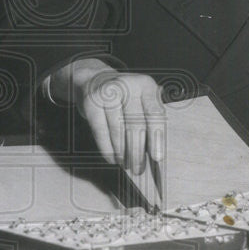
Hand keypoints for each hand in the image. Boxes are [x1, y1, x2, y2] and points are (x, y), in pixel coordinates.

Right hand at [51, 59, 164, 173]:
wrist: (93, 80)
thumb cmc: (124, 97)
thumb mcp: (142, 98)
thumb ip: (151, 119)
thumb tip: (157, 154)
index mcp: (145, 84)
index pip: (155, 114)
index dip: (156, 137)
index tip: (157, 158)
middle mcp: (127, 85)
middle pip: (135, 125)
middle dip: (138, 151)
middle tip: (139, 168)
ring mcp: (107, 93)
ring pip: (118, 131)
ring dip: (123, 153)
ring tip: (126, 165)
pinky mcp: (91, 103)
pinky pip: (101, 132)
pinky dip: (107, 149)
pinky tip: (112, 159)